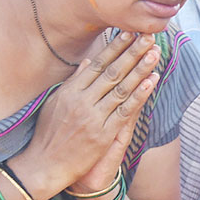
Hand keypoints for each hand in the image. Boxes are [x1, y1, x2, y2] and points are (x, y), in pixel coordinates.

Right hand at [14, 31, 160, 196]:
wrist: (44, 165)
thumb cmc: (48, 135)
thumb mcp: (55, 104)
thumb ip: (73, 82)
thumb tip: (87, 62)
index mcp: (70, 91)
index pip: (97, 64)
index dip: (114, 48)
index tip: (128, 33)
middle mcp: (82, 100)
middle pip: (112, 71)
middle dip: (132, 52)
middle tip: (148, 36)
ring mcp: (93, 116)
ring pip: (122, 87)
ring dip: (140, 68)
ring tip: (155, 52)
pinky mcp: (103, 133)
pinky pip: (126, 110)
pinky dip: (140, 94)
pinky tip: (152, 80)